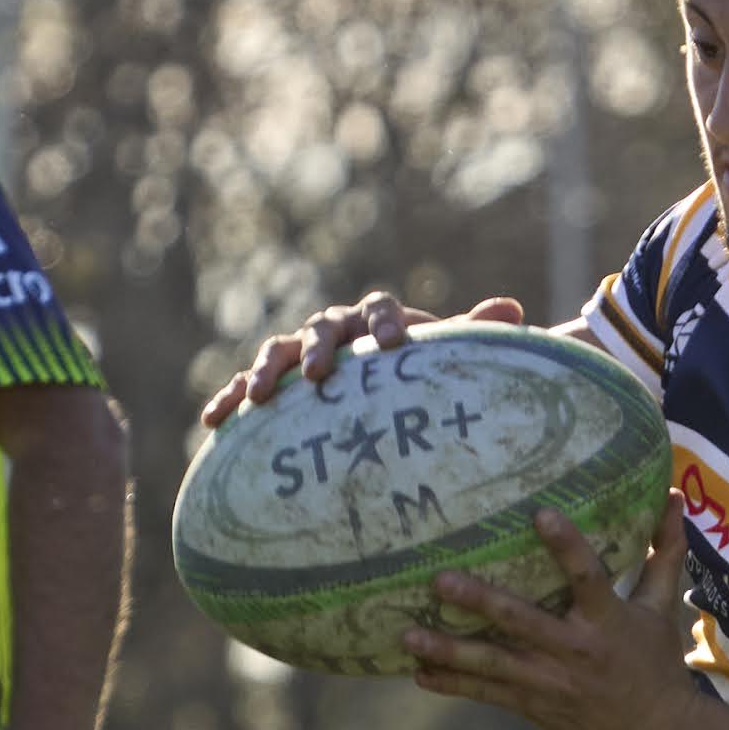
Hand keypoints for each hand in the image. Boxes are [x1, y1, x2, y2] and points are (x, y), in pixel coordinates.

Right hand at [194, 293, 522, 431]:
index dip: (386, 321)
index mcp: (378, 320)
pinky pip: (243, 386)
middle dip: (317, 347)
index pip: (381, 308)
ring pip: (277, 352)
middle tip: (320, 372)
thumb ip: (473, 335)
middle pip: (321, 327)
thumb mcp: (445, 360)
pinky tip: (213, 421)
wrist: (378, 392)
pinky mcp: (272, 384)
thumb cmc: (415, 378)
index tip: (395, 344)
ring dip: (266, 372)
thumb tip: (515, 309)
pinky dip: (228, 398)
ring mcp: (298, 354)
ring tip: (259, 398)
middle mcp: (335, 330)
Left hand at [407, 506, 699, 729]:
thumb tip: (674, 496)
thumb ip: (662, 553)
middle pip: (522, 622)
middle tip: (440, 580)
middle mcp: (575, 651)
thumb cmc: (656, 664)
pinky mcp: (535, 706)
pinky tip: (420, 674)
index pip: (588, 577)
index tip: (540, 515)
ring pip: (493, 665)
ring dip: (448, 652)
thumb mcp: (662, 608)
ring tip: (408, 637)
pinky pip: (488, 695)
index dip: (566, 546)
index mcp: (609, 621)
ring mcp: (551, 682)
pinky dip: (454, 685)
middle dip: (480, 602)